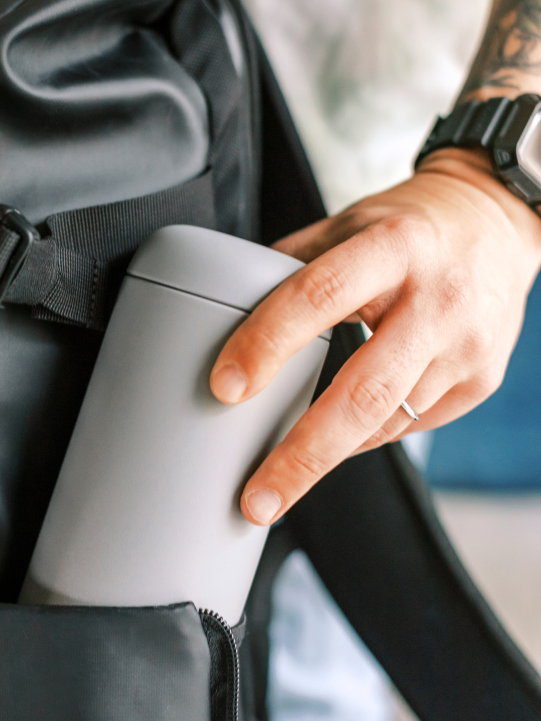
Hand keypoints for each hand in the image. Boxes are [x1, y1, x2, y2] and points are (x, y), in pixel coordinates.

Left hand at [210, 148, 540, 525]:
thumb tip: (224, 308)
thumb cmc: (410, 225)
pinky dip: (363, 438)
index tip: (226, 388)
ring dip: (325, 455)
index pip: (318, 296)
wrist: (497, 222)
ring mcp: (466, 346)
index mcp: (392, 246)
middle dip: (301, 456)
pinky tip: (339, 435)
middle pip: (362, 393)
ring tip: (281, 478)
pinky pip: (407, 427)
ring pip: (384, 422)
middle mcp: (437, 298)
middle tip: (256, 499)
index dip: (267, 343)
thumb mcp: (348, 223)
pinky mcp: (481, 381)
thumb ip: (291, 265)